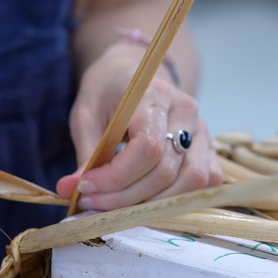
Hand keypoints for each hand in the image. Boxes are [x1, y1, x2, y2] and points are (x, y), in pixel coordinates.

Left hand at [55, 43, 222, 210]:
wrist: (129, 74)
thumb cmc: (106, 93)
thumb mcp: (85, 117)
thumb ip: (85, 155)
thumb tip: (69, 191)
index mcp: (154, 94)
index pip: (147, 148)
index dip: (116, 177)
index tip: (87, 186)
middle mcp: (186, 111)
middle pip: (165, 172)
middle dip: (125, 196)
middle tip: (92, 201)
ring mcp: (202, 129)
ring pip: (190, 181)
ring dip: (151, 203)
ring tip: (118, 203)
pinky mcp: (209, 146)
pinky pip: (206, 181)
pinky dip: (177, 198)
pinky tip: (145, 197)